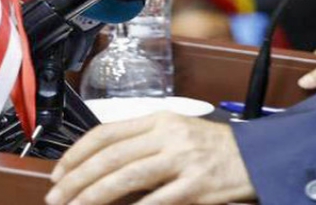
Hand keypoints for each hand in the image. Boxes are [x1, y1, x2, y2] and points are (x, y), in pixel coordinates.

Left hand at [46, 112, 255, 204]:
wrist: (258, 157)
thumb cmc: (214, 147)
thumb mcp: (176, 132)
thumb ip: (141, 144)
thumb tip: (99, 165)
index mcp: (161, 119)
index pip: (107, 132)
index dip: (77, 153)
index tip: (59, 172)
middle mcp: (169, 136)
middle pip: (111, 157)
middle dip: (76, 179)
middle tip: (57, 196)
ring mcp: (183, 161)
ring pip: (125, 178)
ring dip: (93, 196)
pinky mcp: (195, 186)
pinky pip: (155, 201)